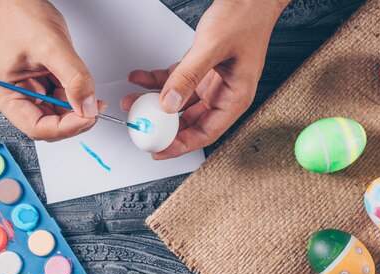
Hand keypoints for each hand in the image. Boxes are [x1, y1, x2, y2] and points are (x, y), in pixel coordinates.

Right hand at [0, 0, 105, 140]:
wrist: (23, 2)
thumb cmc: (24, 18)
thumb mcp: (52, 47)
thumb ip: (74, 79)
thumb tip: (87, 107)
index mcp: (5, 93)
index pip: (36, 127)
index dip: (64, 127)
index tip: (87, 118)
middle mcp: (15, 97)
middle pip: (48, 126)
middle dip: (73, 121)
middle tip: (94, 111)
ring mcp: (29, 93)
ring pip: (58, 117)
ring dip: (77, 112)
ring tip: (92, 98)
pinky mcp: (42, 87)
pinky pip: (62, 103)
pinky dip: (77, 101)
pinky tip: (86, 92)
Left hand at [121, 0, 287, 158]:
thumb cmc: (246, 17)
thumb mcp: (212, 47)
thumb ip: (188, 76)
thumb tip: (168, 103)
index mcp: (235, 97)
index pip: (206, 132)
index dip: (181, 145)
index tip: (159, 150)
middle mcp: (224, 93)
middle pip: (190, 121)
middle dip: (163, 125)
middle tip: (141, 128)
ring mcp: (212, 82)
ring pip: (179, 102)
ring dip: (155, 102)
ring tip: (133, 102)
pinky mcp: (202, 68)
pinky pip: (176, 81)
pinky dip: (157, 81)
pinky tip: (141, 79)